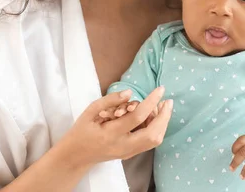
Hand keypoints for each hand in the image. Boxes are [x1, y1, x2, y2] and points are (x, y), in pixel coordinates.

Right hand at [56, 86, 172, 168]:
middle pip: (153, 135)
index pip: (137, 117)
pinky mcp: (131, 154)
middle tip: (168, 101)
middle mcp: (122, 146)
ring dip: (162, 122)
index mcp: (110, 133)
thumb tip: (130, 93)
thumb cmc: (82, 130)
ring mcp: (128, 153)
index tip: (160, 89)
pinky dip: (156, 128)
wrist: (76, 155)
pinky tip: (153, 116)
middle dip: (164, 116)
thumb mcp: (91, 110)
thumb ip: (110, 100)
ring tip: (161, 107)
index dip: (151, 101)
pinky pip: (150, 142)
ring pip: (155, 140)